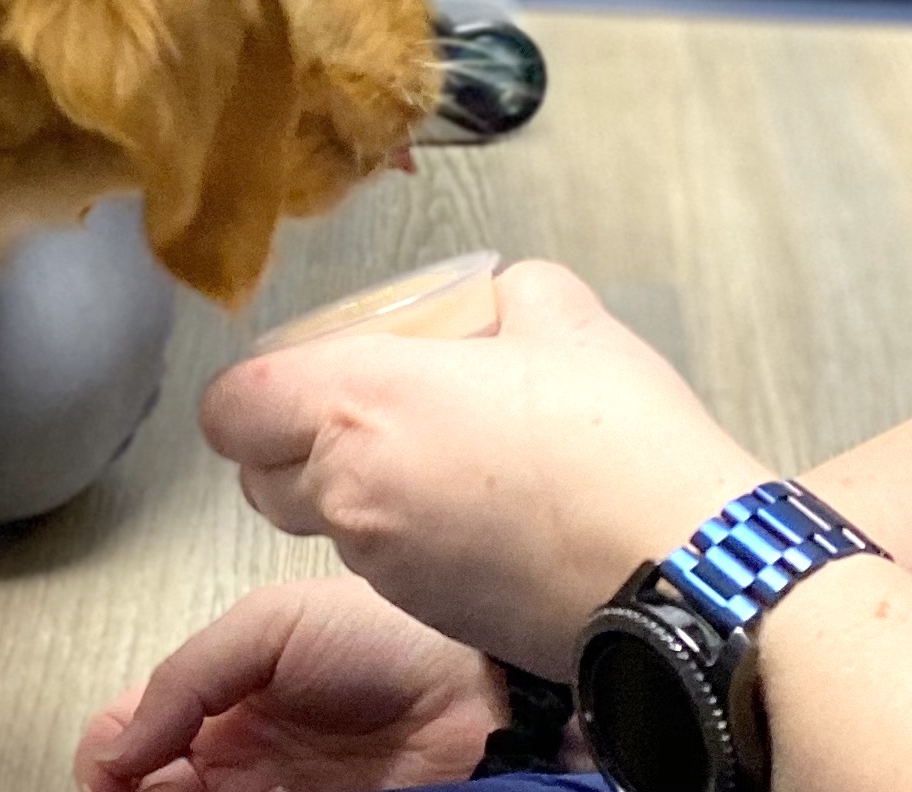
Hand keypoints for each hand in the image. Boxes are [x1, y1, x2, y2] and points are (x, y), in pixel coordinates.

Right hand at [74, 575, 501, 791]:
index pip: (129, 734)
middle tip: (131, 790)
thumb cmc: (389, 641)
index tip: (106, 769)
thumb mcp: (271, 625)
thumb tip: (116, 744)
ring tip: (175, 789)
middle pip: (146, 788)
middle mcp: (235, 759)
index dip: (105, 754)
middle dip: (125, 791)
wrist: (478, 697)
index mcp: (220, 698)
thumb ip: (188, 675)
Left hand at [199, 260, 771, 674]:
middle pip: (259, 477)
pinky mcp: (429, 616)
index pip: (230, 409)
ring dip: (355, 491)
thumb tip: (497, 304)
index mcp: (362, 405)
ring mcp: (385, 568)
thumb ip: (508, 294)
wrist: (681, 573)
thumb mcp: (567, 317)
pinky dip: (407, 538)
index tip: (307, 367)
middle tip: (371, 407)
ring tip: (445, 454)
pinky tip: (485, 510)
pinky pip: (382, 567)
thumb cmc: (618, 441)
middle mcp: (352, 494)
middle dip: (295, 442)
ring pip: (325, 524)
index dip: (254, 388)